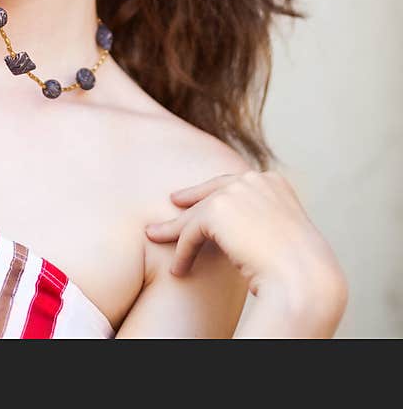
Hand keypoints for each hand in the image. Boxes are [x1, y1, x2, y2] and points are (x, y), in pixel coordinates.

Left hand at [144, 169, 347, 312]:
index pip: (232, 183)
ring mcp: (234, 192)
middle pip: (211, 194)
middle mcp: (253, 179)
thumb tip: (241, 227)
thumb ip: (262, 220)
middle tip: (170, 206)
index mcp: (273, 181)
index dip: (210, 192)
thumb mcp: (284, 234)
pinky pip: (190, 233)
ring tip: (154, 238)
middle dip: (187, 201)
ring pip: (196, 215)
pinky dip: (182, 253)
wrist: (304, 279)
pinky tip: (178, 269)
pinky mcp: (216, 210)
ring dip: (175, 232)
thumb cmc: (301, 269)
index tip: (192, 197)